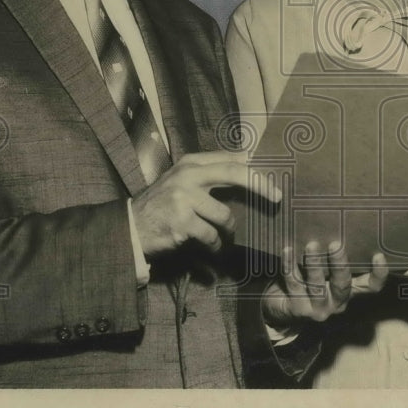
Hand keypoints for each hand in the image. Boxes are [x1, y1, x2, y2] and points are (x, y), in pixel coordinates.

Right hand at [131, 150, 280, 256]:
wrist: (131, 226)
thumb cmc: (163, 205)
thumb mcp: (182, 181)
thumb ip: (209, 176)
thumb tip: (249, 176)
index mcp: (190, 163)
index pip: (229, 158)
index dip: (253, 166)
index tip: (273, 175)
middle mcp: (187, 175)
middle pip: (234, 173)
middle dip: (259, 185)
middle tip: (276, 197)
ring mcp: (183, 198)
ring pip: (224, 214)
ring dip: (229, 229)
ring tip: (224, 236)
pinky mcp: (182, 222)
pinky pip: (211, 235)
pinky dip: (215, 245)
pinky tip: (211, 248)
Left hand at [261, 241, 388, 327]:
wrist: (284, 305)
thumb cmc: (310, 279)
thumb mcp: (327, 270)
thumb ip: (335, 255)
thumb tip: (337, 219)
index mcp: (350, 291)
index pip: (371, 286)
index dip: (378, 274)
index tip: (378, 255)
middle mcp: (337, 301)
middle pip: (343, 284)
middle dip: (339, 264)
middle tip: (335, 244)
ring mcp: (318, 308)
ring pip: (317, 286)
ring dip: (314, 265)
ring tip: (311, 246)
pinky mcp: (298, 309)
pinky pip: (293, 284)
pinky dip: (289, 266)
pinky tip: (287, 250)